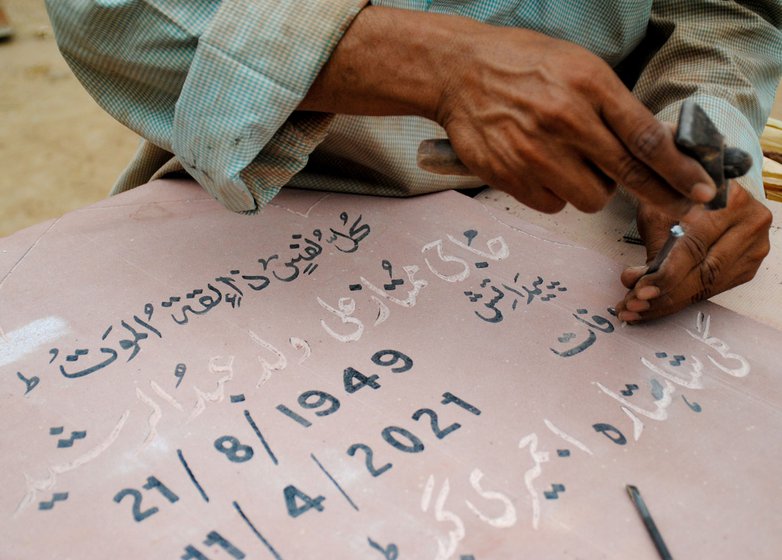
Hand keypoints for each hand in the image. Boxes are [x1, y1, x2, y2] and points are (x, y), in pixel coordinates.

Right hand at [436, 25, 716, 214]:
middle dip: (657, 194)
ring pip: (589, 199)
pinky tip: (542, 170)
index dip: (679, 171)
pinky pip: (552, 206)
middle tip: (676, 205)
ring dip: (591, 189)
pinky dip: (555, 194)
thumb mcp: (578, 68)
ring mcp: (533, 152)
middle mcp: (564, 120)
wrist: (458, 73)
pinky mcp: (508, 175)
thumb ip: (615, 106)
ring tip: (573, 165)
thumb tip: (655, 148)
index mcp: (588, 86)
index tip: (702, 190)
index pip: (645, 139)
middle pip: (625, 176)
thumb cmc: (523, 66)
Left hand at [615, 184, 771, 322]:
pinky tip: (656, 306)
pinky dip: (681, 299)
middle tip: (633, 306)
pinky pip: (713, 288)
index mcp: (729, 200)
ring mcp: (753, 247)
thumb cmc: (676, 195)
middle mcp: (750, 224)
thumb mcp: (658, 208)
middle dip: (664, 295)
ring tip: (637, 310)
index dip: (666, 274)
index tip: (639, 290)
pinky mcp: (747, 265)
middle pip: (706, 273)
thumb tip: (632, 280)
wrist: (700, 192)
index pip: (695, 248)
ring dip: (669, 302)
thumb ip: (651, 244)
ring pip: (709, 286)